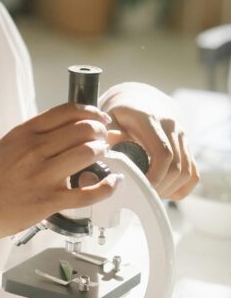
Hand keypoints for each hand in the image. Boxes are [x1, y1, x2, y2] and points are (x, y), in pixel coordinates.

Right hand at [0, 103, 122, 259]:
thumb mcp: (6, 147)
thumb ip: (35, 137)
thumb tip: (71, 130)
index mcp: (23, 133)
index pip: (67, 111)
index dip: (90, 111)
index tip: (99, 117)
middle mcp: (33, 150)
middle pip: (83, 129)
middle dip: (101, 132)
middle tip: (104, 138)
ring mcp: (42, 176)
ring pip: (88, 153)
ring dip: (103, 152)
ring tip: (103, 156)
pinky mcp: (48, 201)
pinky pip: (88, 192)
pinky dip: (108, 186)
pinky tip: (113, 183)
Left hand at [99, 82, 198, 199]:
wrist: (138, 101)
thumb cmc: (119, 114)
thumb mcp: (107, 118)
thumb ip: (106, 134)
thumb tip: (105, 151)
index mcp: (150, 119)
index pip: (162, 153)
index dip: (154, 176)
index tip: (138, 189)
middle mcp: (171, 126)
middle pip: (176, 167)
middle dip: (160, 186)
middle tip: (140, 196)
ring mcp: (182, 137)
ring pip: (186, 172)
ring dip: (169, 189)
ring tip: (149, 193)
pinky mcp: (187, 147)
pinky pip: (192, 174)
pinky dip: (180, 187)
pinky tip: (163, 190)